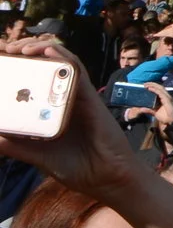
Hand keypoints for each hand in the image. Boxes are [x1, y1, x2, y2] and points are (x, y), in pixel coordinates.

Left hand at [0, 42, 148, 200]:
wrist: (107, 179)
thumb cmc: (78, 168)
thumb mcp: (38, 157)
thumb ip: (16, 146)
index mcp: (51, 111)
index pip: (33, 82)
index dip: (17, 68)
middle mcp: (64, 100)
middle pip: (45, 67)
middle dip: (24, 53)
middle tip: (3, 50)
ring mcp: (78, 97)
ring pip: (61, 64)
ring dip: (41, 50)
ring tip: (20, 48)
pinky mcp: (90, 98)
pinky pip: (77, 73)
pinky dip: (64, 59)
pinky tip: (49, 51)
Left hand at [148, 83, 172, 130]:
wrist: (172, 121)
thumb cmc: (166, 117)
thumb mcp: (155, 113)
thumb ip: (149, 110)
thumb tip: (141, 109)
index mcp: (164, 98)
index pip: (159, 90)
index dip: (153, 86)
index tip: (145, 86)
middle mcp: (166, 96)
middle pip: (159, 87)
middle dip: (152, 84)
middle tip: (144, 84)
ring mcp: (167, 97)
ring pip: (160, 88)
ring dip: (153, 85)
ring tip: (146, 84)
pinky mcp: (167, 99)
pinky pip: (160, 93)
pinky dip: (155, 90)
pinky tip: (150, 88)